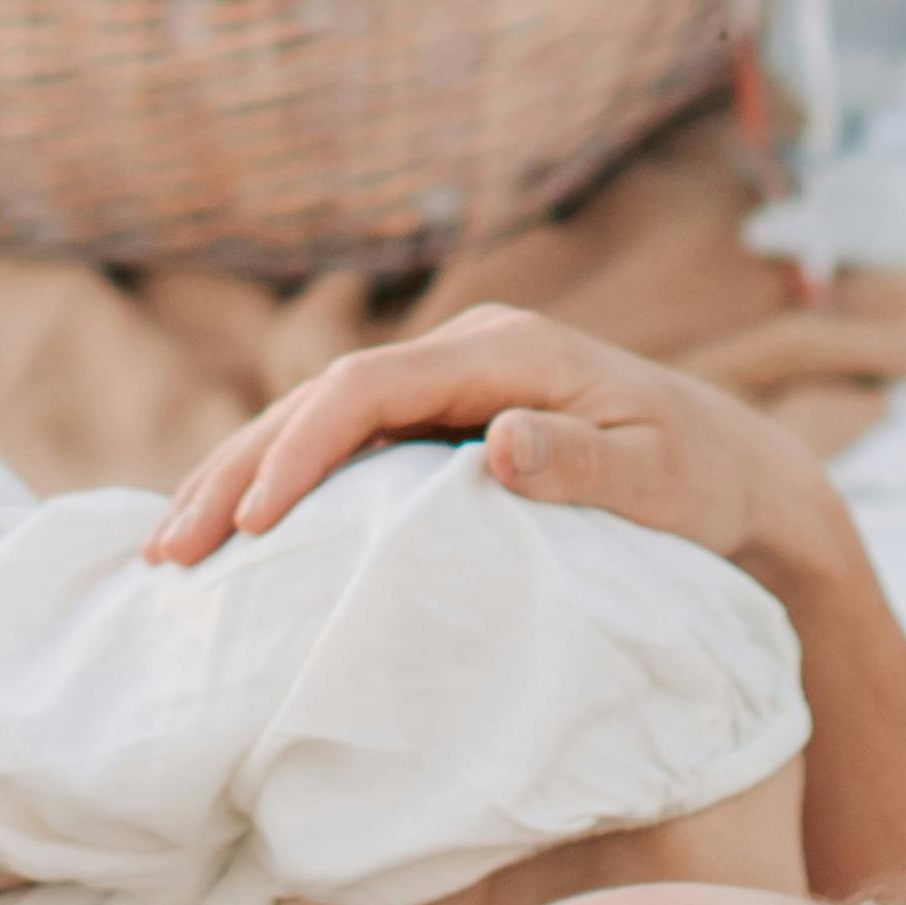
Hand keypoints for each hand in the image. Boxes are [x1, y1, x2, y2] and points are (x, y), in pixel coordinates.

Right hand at [145, 304, 850, 602]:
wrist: (737, 468)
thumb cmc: (702, 478)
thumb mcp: (660, 477)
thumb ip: (584, 462)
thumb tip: (501, 441)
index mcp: (508, 351)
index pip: (372, 388)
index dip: (302, 448)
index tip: (253, 521)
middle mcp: (466, 352)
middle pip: (322, 398)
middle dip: (238, 471)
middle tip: (168, 553)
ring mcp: (450, 383)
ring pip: (318, 420)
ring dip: (242, 479)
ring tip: (169, 550)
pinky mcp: (443, 420)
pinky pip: (344, 445)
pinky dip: (281, 484)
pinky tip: (233, 535)